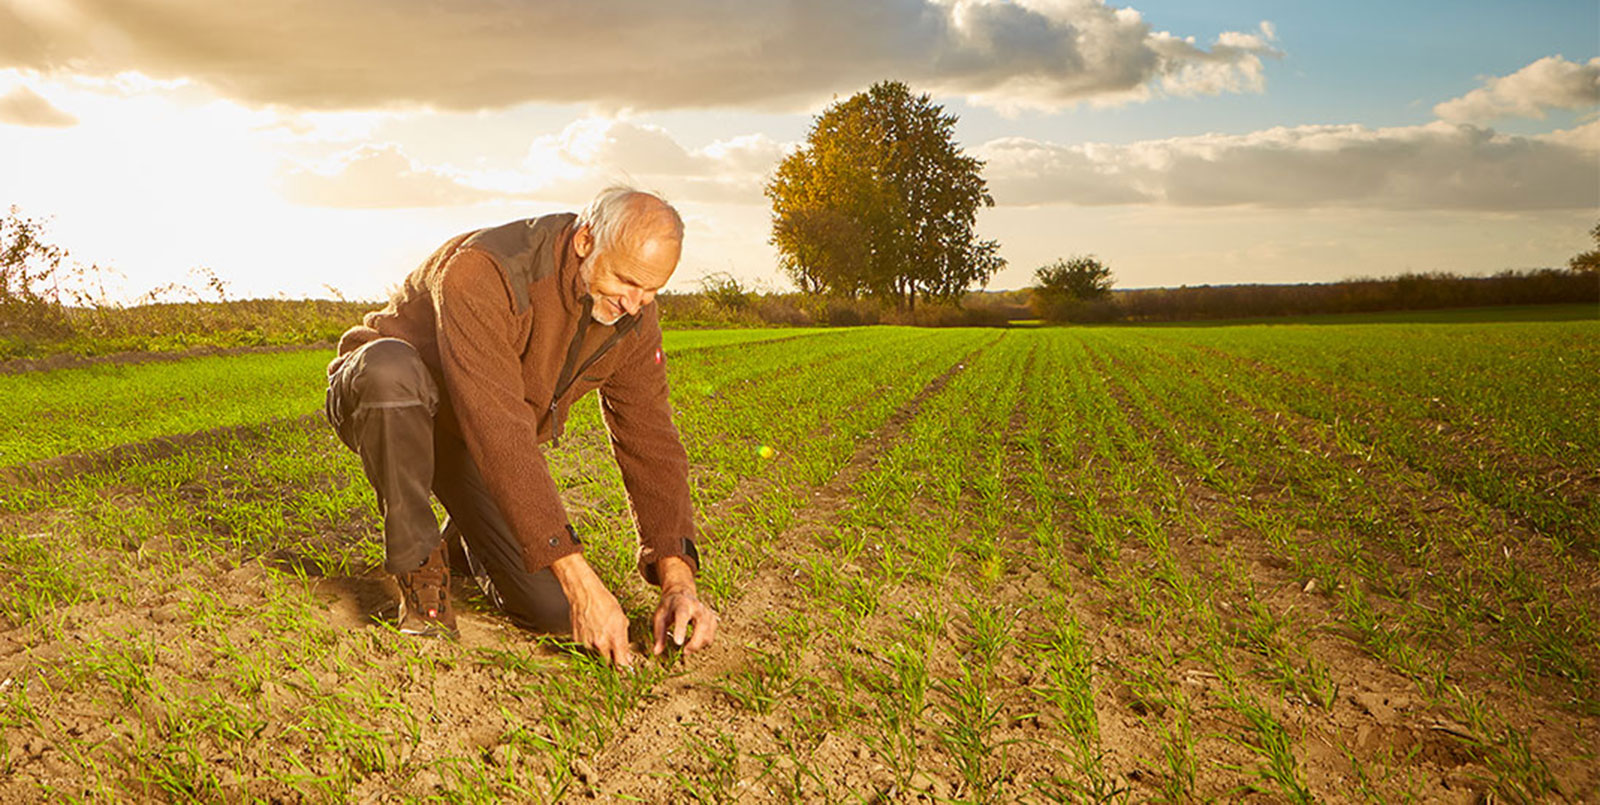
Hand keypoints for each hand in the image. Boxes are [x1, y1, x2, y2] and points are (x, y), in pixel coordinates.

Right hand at [550, 553, 632, 667]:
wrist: (585, 594)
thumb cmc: (605, 603)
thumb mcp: (622, 621)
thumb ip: (624, 642)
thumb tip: (627, 657)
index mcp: (614, 639)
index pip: (621, 665)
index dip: (625, 670)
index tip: (627, 671)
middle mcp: (600, 644)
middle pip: (608, 665)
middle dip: (613, 663)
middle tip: (615, 656)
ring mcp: (587, 644)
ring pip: (596, 659)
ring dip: (601, 655)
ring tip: (603, 639)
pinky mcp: (577, 642)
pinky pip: (586, 651)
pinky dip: (591, 647)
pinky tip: (594, 635)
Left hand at [652, 555, 718, 654]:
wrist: (682, 594)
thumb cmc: (669, 607)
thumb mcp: (659, 617)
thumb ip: (659, 634)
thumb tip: (656, 652)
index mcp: (681, 603)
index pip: (682, 615)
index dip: (681, 629)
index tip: (678, 643)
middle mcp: (697, 606)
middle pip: (702, 625)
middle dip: (694, 642)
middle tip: (684, 652)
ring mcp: (706, 612)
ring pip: (708, 632)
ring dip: (699, 645)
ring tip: (687, 647)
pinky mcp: (712, 619)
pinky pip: (711, 636)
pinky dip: (703, 643)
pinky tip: (694, 642)